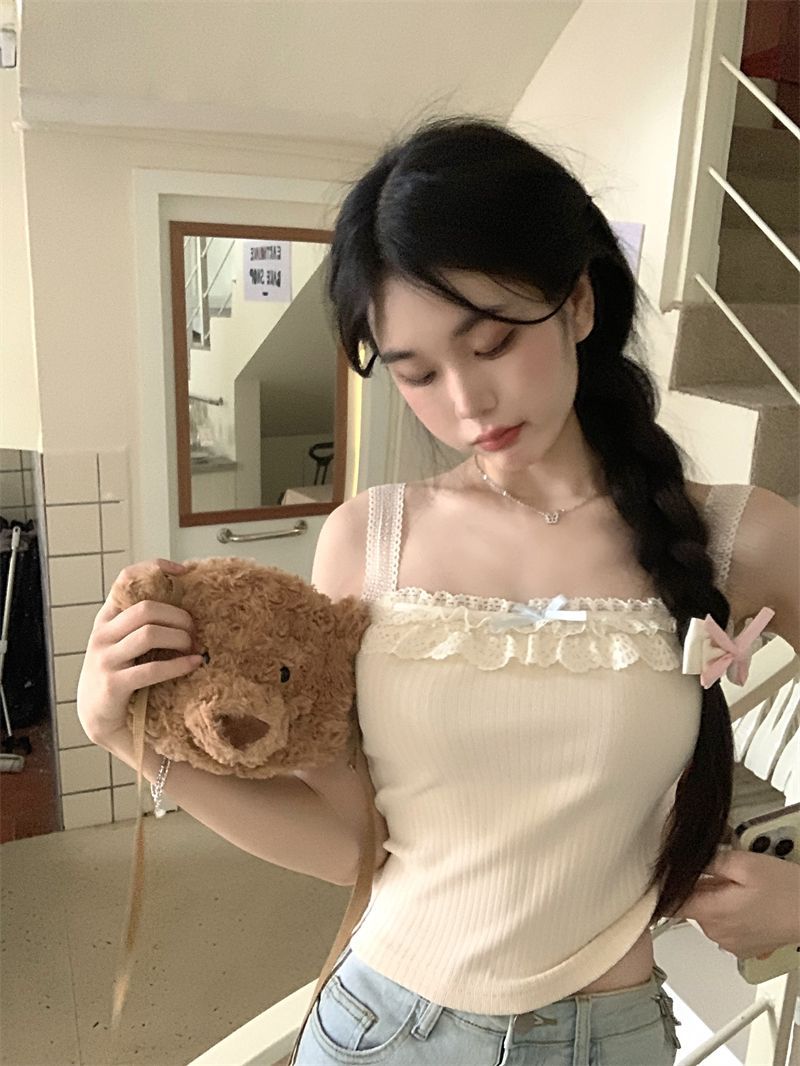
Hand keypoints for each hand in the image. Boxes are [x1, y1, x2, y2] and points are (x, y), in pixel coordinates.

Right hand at [76, 558, 201, 746]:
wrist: (98, 718)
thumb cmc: (120, 675)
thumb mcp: (125, 643)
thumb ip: (143, 624)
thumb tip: (187, 604)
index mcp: (107, 619)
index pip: (125, 580)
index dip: (154, 568)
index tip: (183, 572)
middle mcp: (102, 635)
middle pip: (146, 608)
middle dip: (178, 616)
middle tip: (194, 630)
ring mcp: (106, 659)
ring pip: (149, 634)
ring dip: (179, 638)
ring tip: (192, 647)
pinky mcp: (114, 684)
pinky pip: (152, 669)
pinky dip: (178, 665)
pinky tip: (194, 664)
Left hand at [673, 848, 799, 958]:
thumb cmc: (787, 890)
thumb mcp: (744, 863)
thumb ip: (708, 862)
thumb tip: (683, 861)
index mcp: (712, 913)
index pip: (668, 906)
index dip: (662, 888)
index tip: (659, 877)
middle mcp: (717, 933)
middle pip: (690, 905)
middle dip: (698, 886)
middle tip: (721, 872)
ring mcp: (730, 943)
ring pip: (707, 914)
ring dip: (715, 898)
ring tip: (741, 886)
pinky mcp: (742, 947)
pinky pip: (724, 924)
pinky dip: (729, 911)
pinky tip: (748, 900)